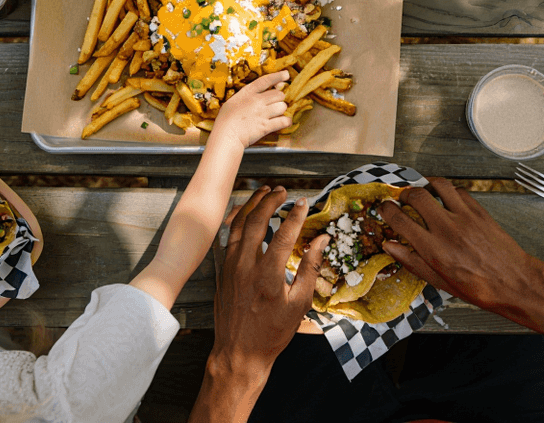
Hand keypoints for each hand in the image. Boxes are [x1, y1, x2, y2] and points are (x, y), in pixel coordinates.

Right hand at [210, 71, 290, 148]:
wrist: (225, 135)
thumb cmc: (225, 120)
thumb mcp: (233, 101)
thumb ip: (246, 96)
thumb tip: (258, 95)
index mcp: (247, 93)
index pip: (266, 80)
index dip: (277, 76)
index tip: (286, 74)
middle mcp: (257, 101)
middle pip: (278, 94)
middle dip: (279, 98)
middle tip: (274, 104)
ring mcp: (262, 113)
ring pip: (282, 106)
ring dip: (281, 110)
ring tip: (276, 114)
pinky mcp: (266, 126)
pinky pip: (283, 121)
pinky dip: (286, 121)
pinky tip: (284, 122)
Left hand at [211, 186, 328, 376]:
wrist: (240, 352)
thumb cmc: (272, 332)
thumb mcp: (300, 304)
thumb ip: (310, 268)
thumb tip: (321, 241)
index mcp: (269, 275)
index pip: (283, 234)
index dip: (295, 215)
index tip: (303, 202)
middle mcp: (246, 266)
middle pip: (256, 221)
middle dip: (270, 201)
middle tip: (282, 191)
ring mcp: (230, 267)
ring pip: (237, 225)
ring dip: (251, 205)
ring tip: (263, 192)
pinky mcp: (222, 270)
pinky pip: (226, 237)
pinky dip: (234, 219)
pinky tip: (241, 211)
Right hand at [379, 177, 543, 312]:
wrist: (516, 283)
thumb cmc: (480, 288)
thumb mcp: (440, 281)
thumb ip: (412, 261)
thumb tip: (390, 247)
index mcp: (433, 249)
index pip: (400, 219)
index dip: (386, 210)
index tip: (384, 208)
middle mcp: (446, 229)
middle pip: (416, 195)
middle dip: (404, 193)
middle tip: (403, 199)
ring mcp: (464, 217)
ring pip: (438, 185)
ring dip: (426, 184)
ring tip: (423, 191)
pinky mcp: (479, 212)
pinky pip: (459, 192)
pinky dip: (448, 192)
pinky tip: (446, 199)